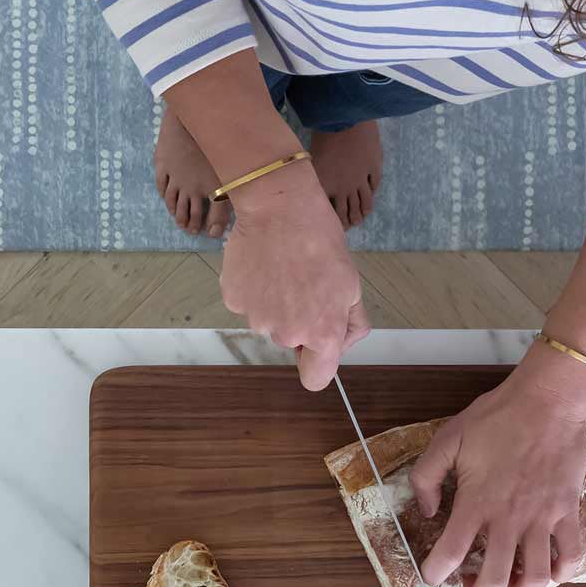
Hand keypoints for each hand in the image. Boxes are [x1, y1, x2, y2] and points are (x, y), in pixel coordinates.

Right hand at [219, 161, 369, 388]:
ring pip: (268, 320)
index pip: (316, 378)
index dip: (318, 363)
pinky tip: (262, 264)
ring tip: (282, 268)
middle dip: (298, 319)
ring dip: (275, 303)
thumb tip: (340, 341)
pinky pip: (247, 304)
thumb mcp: (352, 283)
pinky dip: (253, 289)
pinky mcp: (233, 300)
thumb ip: (351, 322)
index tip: (316, 347)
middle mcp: (286, 334)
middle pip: (291, 341)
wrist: (280, 207)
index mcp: (321, 332)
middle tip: (304, 282)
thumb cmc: (322, 242)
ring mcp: (256, 318)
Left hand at [408, 353, 585, 586]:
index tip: (432, 577)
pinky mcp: (569, 511)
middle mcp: (510, 518)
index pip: (451, 551)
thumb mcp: (446, 440)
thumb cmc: (494, 419)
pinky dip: (562, 573)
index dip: (437, 572)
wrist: (548, 402)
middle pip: (497, 578)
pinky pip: (573, 554)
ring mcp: (544, 518)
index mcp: (476, 502)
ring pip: (538, 576)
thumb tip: (426, 511)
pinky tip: (550, 573)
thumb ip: (427, 477)